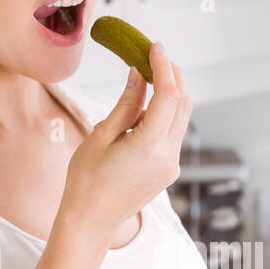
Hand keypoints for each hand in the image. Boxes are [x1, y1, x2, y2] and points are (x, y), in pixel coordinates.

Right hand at [58, 41, 191, 238]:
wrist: (91, 222)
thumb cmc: (86, 181)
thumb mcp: (101, 136)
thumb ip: (126, 104)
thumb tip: (138, 74)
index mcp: (150, 146)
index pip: (169, 95)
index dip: (164, 66)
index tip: (154, 46)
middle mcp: (168, 156)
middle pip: (183, 104)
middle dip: (172, 75)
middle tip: (153, 56)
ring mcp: (171, 165)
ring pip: (181, 119)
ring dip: (170, 94)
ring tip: (146, 78)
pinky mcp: (168, 171)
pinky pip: (172, 134)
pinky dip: (164, 115)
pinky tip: (143, 110)